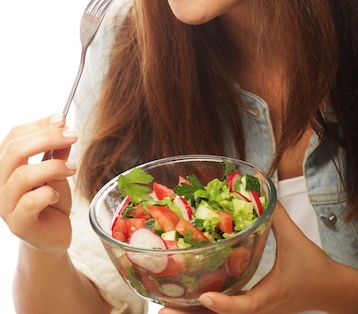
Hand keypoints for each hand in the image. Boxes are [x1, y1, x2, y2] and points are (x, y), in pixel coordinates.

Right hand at [0, 114, 78, 255]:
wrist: (52, 236)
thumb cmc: (50, 199)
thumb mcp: (57, 170)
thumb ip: (58, 150)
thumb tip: (63, 126)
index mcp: (0, 165)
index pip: (13, 136)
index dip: (38, 124)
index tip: (62, 119)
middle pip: (14, 151)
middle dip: (47, 138)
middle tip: (72, 135)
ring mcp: (3, 206)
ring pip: (23, 175)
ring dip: (54, 166)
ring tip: (72, 168)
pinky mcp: (16, 224)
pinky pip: (31, 202)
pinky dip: (49, 193)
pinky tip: (57, 194)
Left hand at [160, 201, 351, 313]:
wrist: (330, 289)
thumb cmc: (314, 268)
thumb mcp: (296, 239)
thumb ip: (277, 215)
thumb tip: (261, 192)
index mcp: (269, 296)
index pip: (245, 306)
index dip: (224, 305)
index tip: (204, 297)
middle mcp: (260, 308)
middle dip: (193, 313)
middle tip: (163, 309)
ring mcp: (258, 310)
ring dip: (197, 311)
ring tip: (167, 306)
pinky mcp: (256, 306)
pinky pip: (230, 309)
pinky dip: (211, 305)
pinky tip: (193, 298)